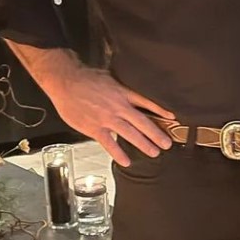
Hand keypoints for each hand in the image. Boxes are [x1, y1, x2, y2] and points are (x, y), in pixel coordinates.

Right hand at [47, 66, 174, 165]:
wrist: (67, 82)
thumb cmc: (87, 78)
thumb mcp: (111, 77)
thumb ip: (121, 87)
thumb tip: (130, 89)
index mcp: (124, 93)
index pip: (147, 103)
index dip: (160, 111)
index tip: (172, 118)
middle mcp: (119, 107)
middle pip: (142, 122)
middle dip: (157, 134)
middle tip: (167, 144)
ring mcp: (108, 119)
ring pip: (130, 134)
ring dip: (144, 144)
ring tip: (154, 153)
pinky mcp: (95, 128)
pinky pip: (109, 144)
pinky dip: (118, 153)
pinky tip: (126, 161)